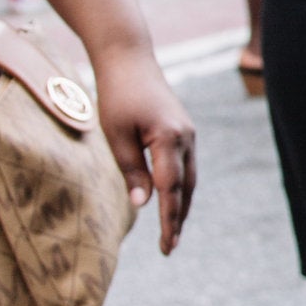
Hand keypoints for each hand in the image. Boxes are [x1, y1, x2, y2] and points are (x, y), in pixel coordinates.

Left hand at [90, 43, 196, 252]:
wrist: (129, 58)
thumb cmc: (117, 94)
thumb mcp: (116, 135)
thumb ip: (131, 170)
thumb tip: (142, 204)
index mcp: (169, 138)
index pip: (170, 189)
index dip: (168, 220)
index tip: (165, 245)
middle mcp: (186, 138)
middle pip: (186, 188)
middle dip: (177, 218)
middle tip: (168, 247)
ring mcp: (189, 133)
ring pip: (190, 178)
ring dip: (181, 204)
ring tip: (171, 230)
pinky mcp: (184, 130)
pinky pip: (186, 166)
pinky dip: (181, 187)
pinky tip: (171, 199)